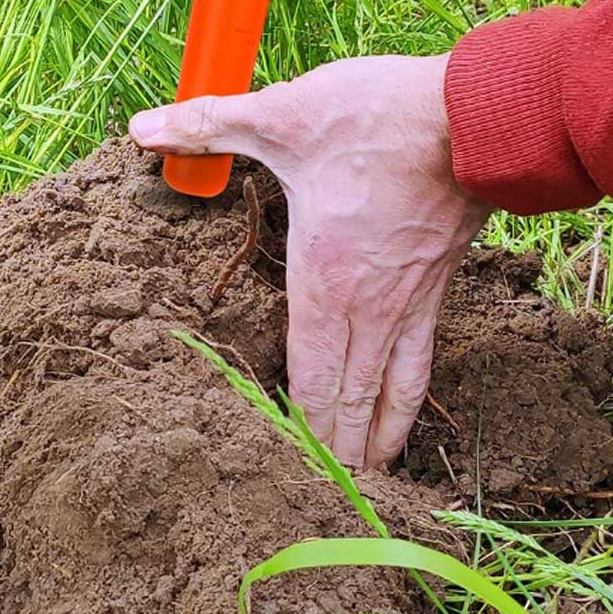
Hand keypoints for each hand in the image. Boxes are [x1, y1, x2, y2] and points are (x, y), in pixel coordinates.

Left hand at [130, 54, 490, 466]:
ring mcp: (407, 303)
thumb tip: (140, 127)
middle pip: (346, 402)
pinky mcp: (437, 289)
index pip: (307, 377)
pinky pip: (419, 364)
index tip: (280, 469)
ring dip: (370, 442)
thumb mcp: (283, 114)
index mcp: (324, 281)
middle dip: (329, 454)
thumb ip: (208, 124)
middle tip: (313, 500)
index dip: (295, 428)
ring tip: (359, 485)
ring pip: (386, 394)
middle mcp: (367, 307)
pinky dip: (406, 404)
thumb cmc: (376, 117)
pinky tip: (400, 419)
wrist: (471, 113)